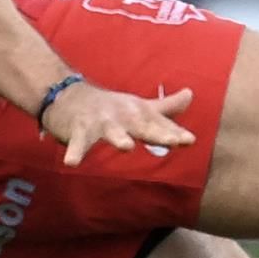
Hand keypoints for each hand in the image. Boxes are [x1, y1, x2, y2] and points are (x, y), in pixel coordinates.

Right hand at [41, 81, 196, 165]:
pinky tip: (72, 162)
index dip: (174, 132)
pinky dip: (74, 152)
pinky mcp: (79, 129)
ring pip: (111, 131)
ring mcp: (100, 122)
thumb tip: (191, 94)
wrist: (67, 95)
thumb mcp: (139, 106)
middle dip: (158, 133)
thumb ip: (166, 107)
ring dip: (118, 137)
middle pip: (142, 125)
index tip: (190, 140)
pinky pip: (77, 143)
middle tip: (174, 141)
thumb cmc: (110, 107)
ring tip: (127, 147)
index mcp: (138, 113)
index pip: (160, 124)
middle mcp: (122, 116)